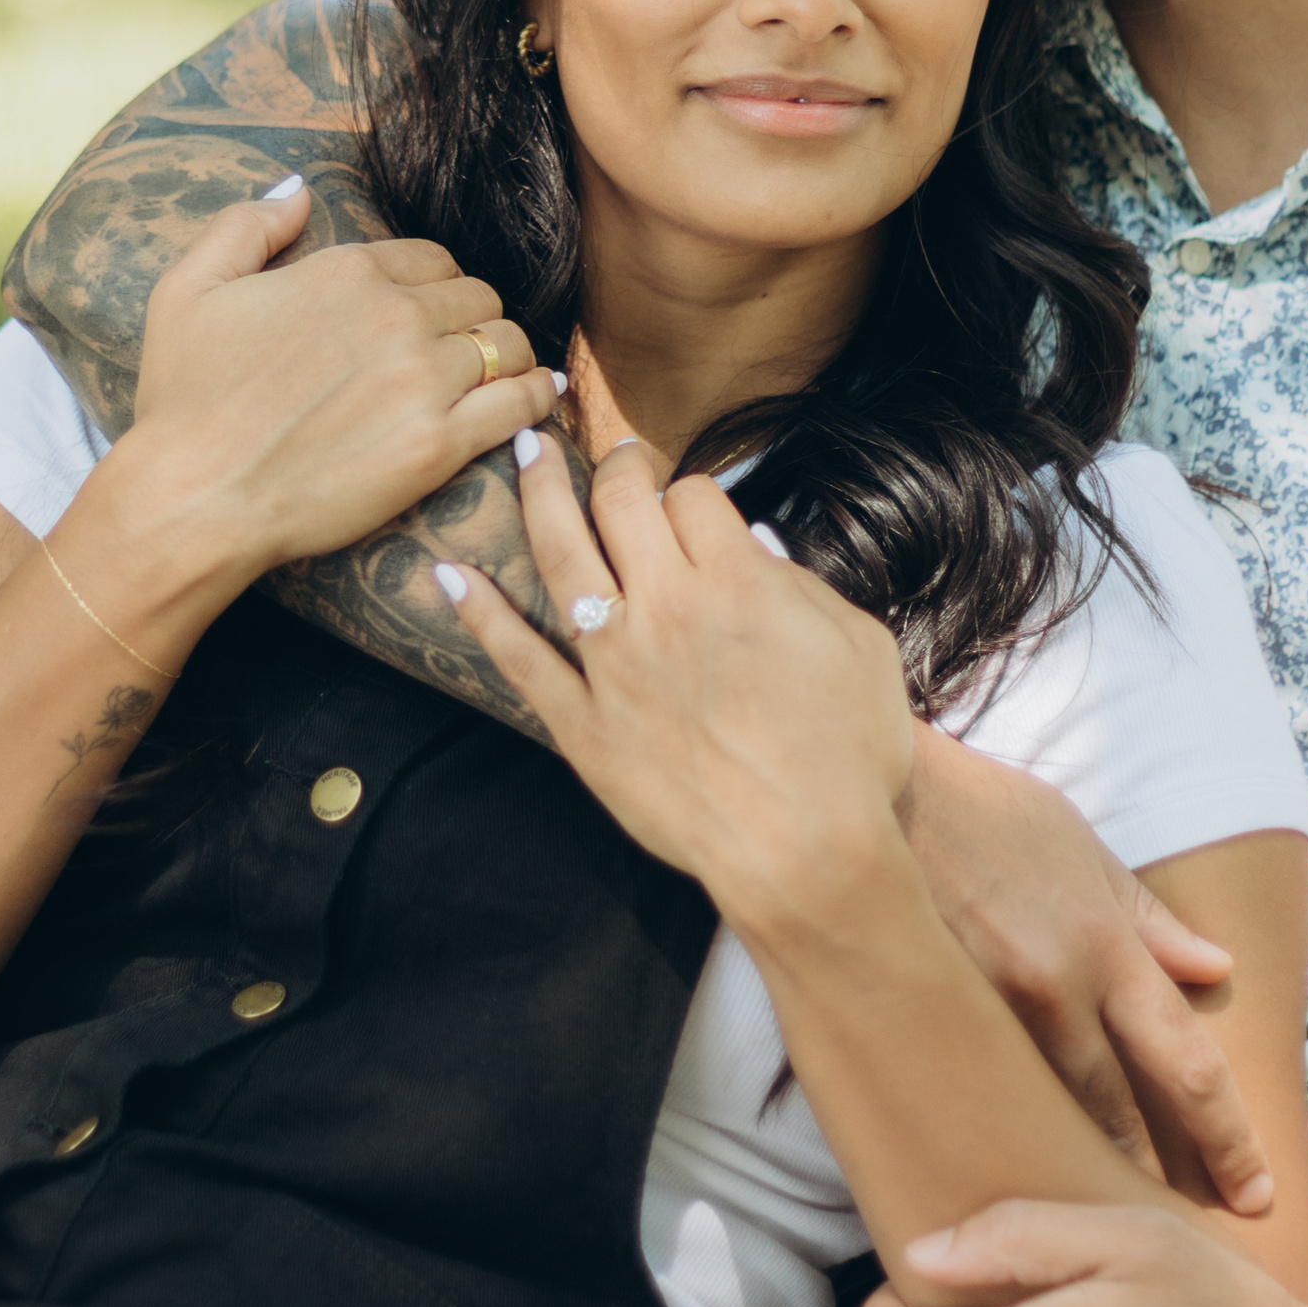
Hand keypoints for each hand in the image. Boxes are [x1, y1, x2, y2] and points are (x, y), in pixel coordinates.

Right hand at [126, 178, 560, 586]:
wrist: (194, 497)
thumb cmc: (183, 399)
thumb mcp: (189, 288)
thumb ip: (247, 225)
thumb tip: (297, 189)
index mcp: (346, 271)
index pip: (433, 259)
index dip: (435, 284)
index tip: (428, 313)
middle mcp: (396, 315)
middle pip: (478, 297)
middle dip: (473, 318)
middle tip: (462, 349)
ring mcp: (423, 381)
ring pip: (508, 345)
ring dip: (509, 356)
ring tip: (502, 375)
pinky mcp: (439, 446)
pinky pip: (521, 405)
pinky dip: (538, 398)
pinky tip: (538, 400)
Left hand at [437, 431, 913, 934]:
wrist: (805, 855)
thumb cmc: (848, 758)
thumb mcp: (859, 648)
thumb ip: (804, 587)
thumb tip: (756, 547)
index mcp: (739, 582)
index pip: (695, 497)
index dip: (694, 495)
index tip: (694, 509)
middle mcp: (667, 607)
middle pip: (621, 503)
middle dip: (616, 465)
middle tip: (613, 456)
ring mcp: (616, 665)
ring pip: (559, 553)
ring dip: (538, 493)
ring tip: (524, 452)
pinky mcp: (583, 725)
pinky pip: (519, 659)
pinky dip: (480, 614)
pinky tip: (448, 574)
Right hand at [902, 730, 1269, 1215]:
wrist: (858, 807)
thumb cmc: (975, 812)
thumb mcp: (1076, 846)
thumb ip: (1146, 917)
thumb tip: (1214, 969)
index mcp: (1104, 945)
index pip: (1188, 1066)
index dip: (1229, 1140)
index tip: (1255, 1195)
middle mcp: (1056, 992)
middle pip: (1123, 1116)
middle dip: (1157, 1177)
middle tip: (1184, 1232)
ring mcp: (987, 1018)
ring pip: (1051, 1120)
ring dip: (1083, 1169)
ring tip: (1107, 1220)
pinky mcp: (930, 1033)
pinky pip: (986, 1103)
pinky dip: (1012, 1140)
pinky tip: (1019, 1175)